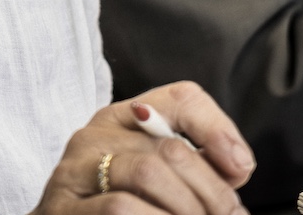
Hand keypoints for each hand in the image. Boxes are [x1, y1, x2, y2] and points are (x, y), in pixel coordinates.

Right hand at [28, 82, 254, 214]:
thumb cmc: (122, 210)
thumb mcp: (160, 182)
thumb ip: (200, 168)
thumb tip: (238, 164)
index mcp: (122, 119)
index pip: (182, 99)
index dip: (218, 130)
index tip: (240, 169)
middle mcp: (94, 136)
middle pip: (171, 148)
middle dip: (211, 191)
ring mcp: (74, 171)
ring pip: (148, 172)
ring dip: (186, 209)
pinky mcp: (62, 208)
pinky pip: (120, 208)